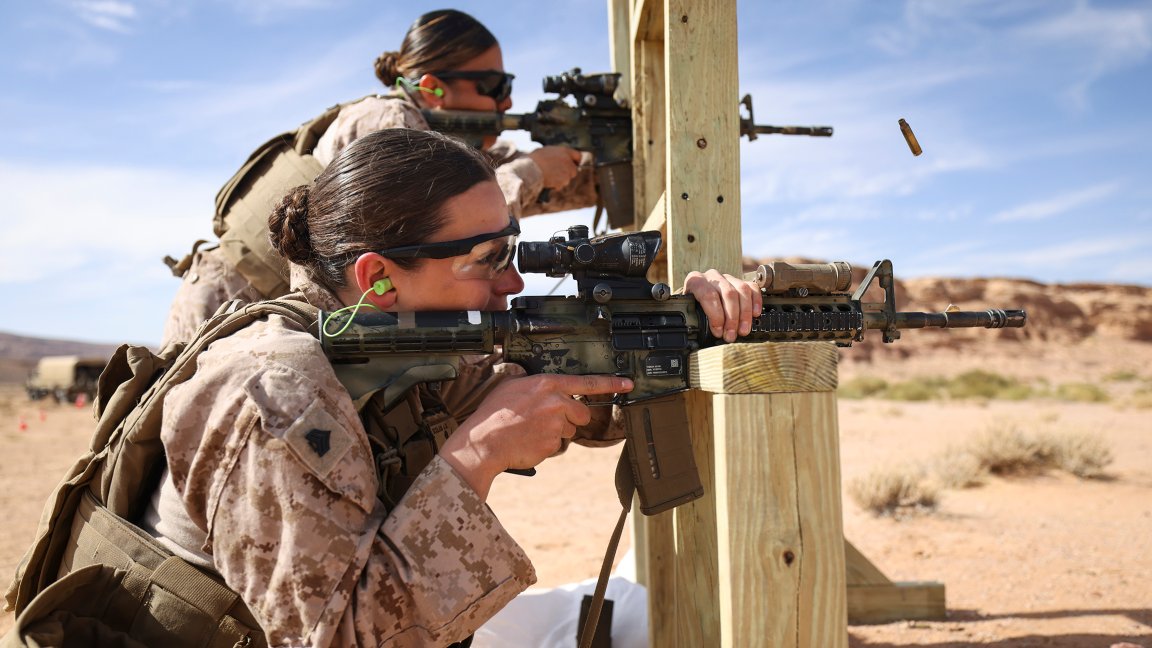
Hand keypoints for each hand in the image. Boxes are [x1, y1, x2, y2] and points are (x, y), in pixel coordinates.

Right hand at [440, 373, 632, 498]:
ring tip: (529, 430)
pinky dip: (545, 445)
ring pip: (568, 431)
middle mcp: (556, 403)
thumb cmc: (493, 414)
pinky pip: (557, 446)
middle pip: (581, 413)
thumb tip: (550, 389)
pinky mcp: (553, 445)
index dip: (611, 383)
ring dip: (554, 432)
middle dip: (571, 419)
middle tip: (545, 420)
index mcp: (547, 385)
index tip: (628, 383)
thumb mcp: (513, 387)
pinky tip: (527, 441)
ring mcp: (556, 426)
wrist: (483, 442)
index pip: (587, 382)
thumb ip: (537, 385)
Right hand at [527, 146, 584, 189]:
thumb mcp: (546, 151)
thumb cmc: (535, 159)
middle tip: (558, 174)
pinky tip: (548, 181)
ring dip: (561, 180)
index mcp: (565, 151)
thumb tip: (557, 158)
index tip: (573, 165)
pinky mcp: (563, 181)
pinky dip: (556, 185)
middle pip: (574, 170)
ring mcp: (567, 172)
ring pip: (567, 179)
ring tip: (549, 177)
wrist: (531, 169)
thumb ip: (556, 155)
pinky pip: (561, 185)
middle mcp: (568, 161)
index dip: (575, 161)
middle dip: (567, 173)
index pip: (578, 156)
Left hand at [683, 269, 762, 342]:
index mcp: (696, 281)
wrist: (696, 301)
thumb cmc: (693, 309)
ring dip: (745, 313)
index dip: (716, 316)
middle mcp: (712, 276)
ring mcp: (728, 277)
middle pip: (728, 293)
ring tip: (743, 330)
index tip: (718, 332)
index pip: (709, 296)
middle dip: (732, 318)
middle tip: (732, 335)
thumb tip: (715, 333)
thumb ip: (698, 320)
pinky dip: (756, 301)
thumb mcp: (691, 313)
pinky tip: (755, 314)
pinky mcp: (740, 281)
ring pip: (742, 290)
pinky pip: (752, 288)